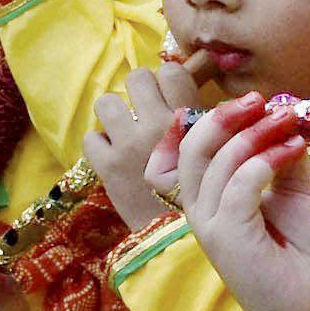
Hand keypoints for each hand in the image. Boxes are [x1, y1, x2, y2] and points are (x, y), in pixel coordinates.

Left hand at [81, 58, 202, 230]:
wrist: (180, 239)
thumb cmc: (207, 194)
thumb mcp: (218, 152)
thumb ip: (209, 122)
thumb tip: (202, 93)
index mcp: (188, 119)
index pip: (171, 70)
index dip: (169, 80)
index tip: (171, 97)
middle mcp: (157, 126)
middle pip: (137, 77)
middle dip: (141, 91)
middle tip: (146, 111)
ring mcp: (128, 145)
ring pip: (107, 102)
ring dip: (115, 114)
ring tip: (125, 130)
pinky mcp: (107, 167)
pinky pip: (91, 138)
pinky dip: (100, 146)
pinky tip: (114, 156)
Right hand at [173, 94, 309, 310]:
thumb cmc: (298, 251)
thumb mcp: (292, 192)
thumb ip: (282, 157)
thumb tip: (281, 115)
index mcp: (206, 201)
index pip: (174, 158)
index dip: (188, 126)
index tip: (227, 102)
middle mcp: (199, 212)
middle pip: (192, 151)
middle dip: (224, 117)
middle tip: (259, 100)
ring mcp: (209, 225)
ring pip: (215, 162)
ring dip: (255, 133)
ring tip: (288, 120)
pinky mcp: (227, 237)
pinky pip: (239, 184)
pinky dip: (267, 158)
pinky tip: (294, 147)